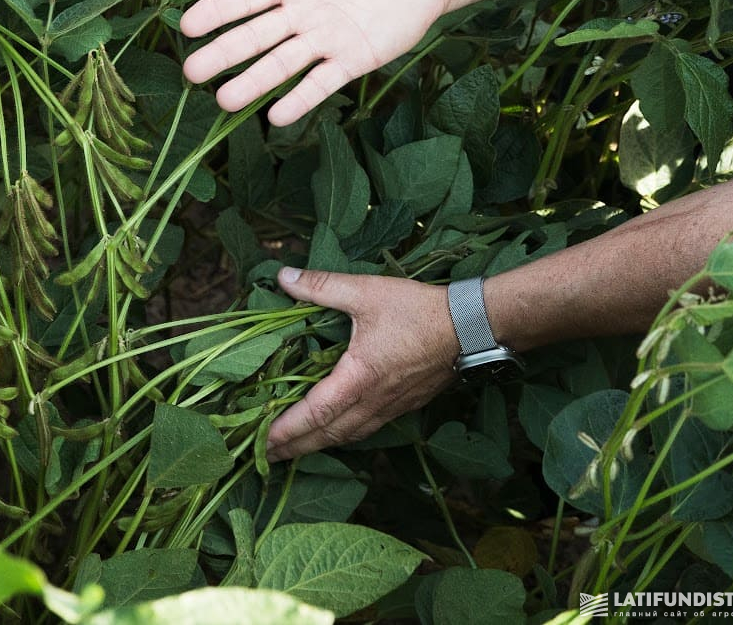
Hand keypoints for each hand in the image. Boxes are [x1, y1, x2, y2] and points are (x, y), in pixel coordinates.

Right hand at [180, 0, 450, 126]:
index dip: (217, 11)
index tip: (187, 25)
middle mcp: (299, 13)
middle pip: (253, 36)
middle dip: (223, 54)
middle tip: (192, 73)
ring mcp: (322, 39)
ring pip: (280, 64)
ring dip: (253, 83)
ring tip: (224, 101)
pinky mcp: (349, 59)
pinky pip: (320, 82)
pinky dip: (300, 99)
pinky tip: (277, 117)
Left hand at [265, 267, 459, 461]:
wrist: (472, 328)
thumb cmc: (418, 311)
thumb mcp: (366, 292)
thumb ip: (322, 286)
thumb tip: (284, 276)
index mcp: (358, 377)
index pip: (314, 413)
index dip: (285, 430)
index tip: (260, 442)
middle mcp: (373, 401)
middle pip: (327, 435)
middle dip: (294, 448)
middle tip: (264, 457)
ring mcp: (390, 407)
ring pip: (347, 436)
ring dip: (317, 446)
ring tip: (292, 450)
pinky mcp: (404, 406)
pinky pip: (366, 429)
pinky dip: (342, 436)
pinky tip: (334, 433)